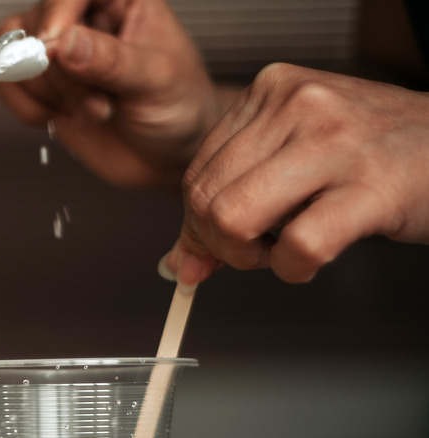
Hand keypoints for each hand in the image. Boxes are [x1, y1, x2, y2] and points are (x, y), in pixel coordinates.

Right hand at [0, 0, 223, 189]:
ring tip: (92, 110)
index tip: (57, 48)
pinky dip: (27, 108)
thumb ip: (112, 60)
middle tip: (101, 101)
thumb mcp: (158, 80)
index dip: (56, 15)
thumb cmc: (180, 107)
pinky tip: (63, 117)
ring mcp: (60, 53)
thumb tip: (66, 43)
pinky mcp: (43, 85)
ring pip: (14, 54)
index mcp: (119, 0)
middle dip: (64, 76)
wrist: (170, 156)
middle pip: (37, 28)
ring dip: (47, 93)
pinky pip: (6, 84)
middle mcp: (85, 19)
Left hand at [163, 63, 428, 285]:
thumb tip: (180, 264)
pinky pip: (298, 246)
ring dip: (252, 258)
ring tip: (284, 252)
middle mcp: (297, 105)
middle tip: (257, 252)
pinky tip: (312, 259)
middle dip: (221, 245)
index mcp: (270, 90)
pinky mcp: (372, 186)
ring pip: (235, 219)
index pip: (196, 173)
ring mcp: (335, 141)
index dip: (201, 224)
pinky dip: (294, 269)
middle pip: (205, 199)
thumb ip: (230, 202)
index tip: (222, 242)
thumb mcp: (291, 159)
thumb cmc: (370, 154)